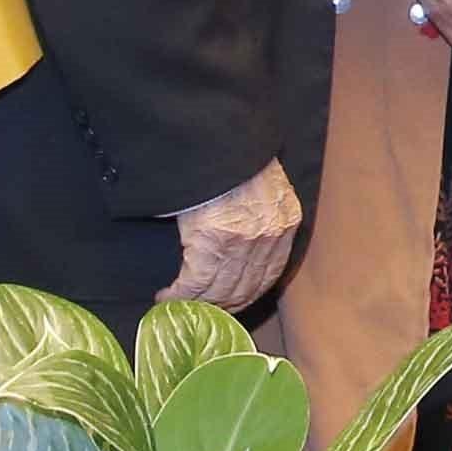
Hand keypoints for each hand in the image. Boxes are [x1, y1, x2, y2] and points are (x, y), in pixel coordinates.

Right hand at [159, 160, 301, 309]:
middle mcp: (269, 237)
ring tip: (179, 306)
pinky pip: (194, 284)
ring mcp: (241, 242)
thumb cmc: (233, 161)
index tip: (229, 305)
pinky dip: (178, 296)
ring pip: (219, 290)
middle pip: (245, 288)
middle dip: (220, 306)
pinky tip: (165, 298)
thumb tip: (241, 246)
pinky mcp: (212, 243)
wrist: (216, 139)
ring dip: (197, 304)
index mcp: (285, 222)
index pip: (270, 275)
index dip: (247, 295)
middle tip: (199, 311)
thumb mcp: (262, 188)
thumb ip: (260, 219)